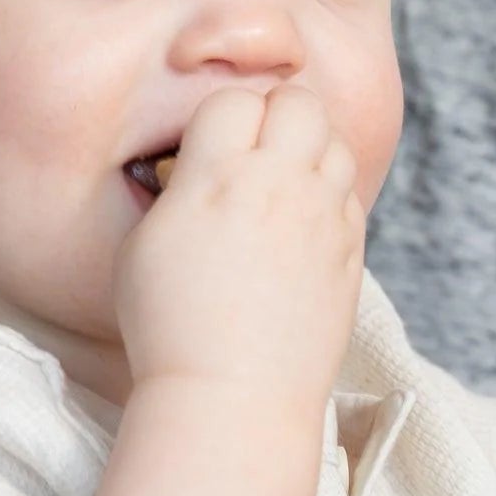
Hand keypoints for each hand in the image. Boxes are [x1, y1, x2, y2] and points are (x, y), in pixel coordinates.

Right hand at [115, 84, 364, 404]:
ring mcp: (323, 218)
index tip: (212, 147)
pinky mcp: (351, 253)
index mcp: (218, 176)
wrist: (233, 394)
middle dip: (276, 115)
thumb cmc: (171, 328)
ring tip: (284, 185)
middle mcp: (279, 186)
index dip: (223, 118)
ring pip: (337, 142)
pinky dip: (330, 198)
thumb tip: (198, 170)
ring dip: (311, 151)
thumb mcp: (144, 245)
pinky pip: (351, 196)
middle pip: (299, 103)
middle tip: (255, 151)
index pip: (235, 100)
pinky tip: (304, 226)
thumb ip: (180, 191)